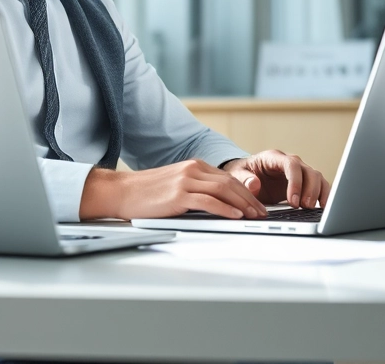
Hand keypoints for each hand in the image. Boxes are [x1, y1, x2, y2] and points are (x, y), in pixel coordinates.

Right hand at [79, 160, 269, 220]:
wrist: (122, 192)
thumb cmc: (146, 192)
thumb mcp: (176, 185)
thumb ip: (197, 189)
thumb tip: (219, 204)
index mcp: (194, 166)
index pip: (228, 178)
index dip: (247, 192)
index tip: (257, 205)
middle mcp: (193, 170)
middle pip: (231, 183)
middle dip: (250, 199)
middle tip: (262, 213)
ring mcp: (185, 181)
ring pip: (224, 191)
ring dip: (243, 205)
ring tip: (254, 216)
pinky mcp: (178, 195)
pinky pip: (208, 201)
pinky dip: (225, 209)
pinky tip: (235, 216)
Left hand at [222, 150, 329, 208]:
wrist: (245, 177)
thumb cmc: (242, 174)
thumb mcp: (236, 175)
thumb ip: (244, 179)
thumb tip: (254, 184)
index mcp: (274, 157)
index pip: (291, 165)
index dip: (295, 182)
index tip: (293, 200)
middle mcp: (290, 162)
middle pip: (308, 171)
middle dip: (309, 190)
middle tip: (303, 207)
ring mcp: (299, 172)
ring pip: (317, 177)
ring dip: (317, 193)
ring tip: (310, 209)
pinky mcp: (304, 182)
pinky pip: (319, 186)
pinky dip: (323, 195)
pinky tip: (322, 207)